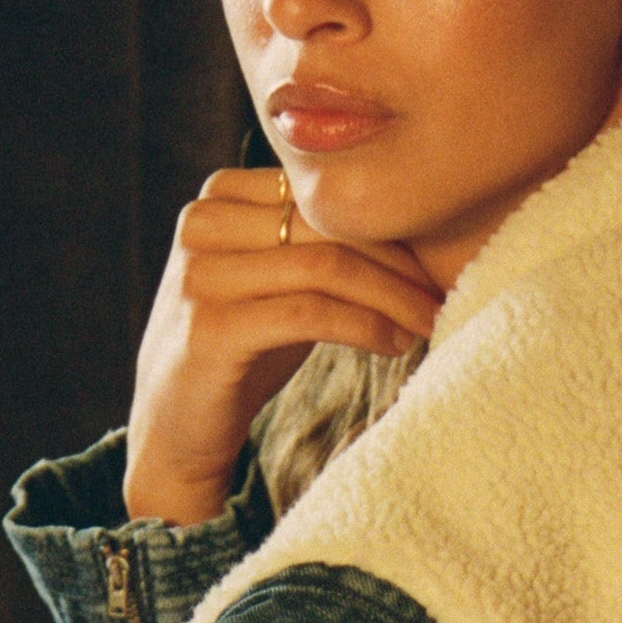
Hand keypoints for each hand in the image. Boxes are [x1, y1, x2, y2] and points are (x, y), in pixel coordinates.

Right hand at [122, 168, 441, 525]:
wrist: (178, 427)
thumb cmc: (243, 350)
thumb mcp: (277, 279)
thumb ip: (317, 243)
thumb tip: (419, 227)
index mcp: (220, 196)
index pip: (325, 195)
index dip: (389, 228)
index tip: (434, 266)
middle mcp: (202, 222)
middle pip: (329, 226)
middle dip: (399, 264)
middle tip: (443, 297)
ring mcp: (199, 273)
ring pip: (325, 266)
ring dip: (392, 298)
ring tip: (427, 324)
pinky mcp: (210, 327)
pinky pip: (309, 313)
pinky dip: (365, 327)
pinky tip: (395, 345)